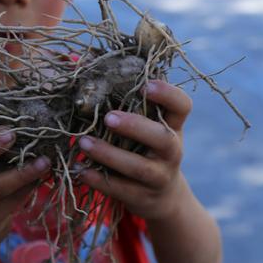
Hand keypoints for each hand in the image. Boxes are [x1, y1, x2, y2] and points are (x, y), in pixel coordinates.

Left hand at [76, 80, 191, 221]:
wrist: (164, 197)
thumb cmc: (148, 148)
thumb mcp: (150, 125)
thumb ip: (133, 102)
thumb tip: (94, 64)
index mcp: (174, 126)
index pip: (182, 106)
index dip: (168, 94)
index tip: (146, 85)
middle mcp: (172, 151)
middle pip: (162, 138)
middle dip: (135, 126)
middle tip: (109, 117)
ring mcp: (159, 177)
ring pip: (138, 167)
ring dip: (109, 154)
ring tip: (83, 142)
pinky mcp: (142, 198)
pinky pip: (120, 190)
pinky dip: (99, 180)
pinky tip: (80, 170)